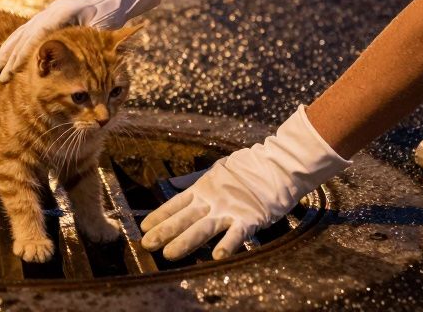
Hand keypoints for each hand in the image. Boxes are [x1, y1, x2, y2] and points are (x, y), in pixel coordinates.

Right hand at [0, 0, 160, 81]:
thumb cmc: (110, 16)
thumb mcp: (103, 29)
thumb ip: (87, 40)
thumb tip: (78, 57)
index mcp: (63, 12)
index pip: (38, 33)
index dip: (24, 52)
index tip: (13, 69)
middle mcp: (51, 11)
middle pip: (25, 33)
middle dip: (10, 55)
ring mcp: (47, 14)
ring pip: (21, 33)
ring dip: (7, 52)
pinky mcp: (47, 19)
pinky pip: (26, 34)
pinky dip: (15, 48)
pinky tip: (7, 61)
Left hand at [140, 106, 349, 259]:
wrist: (279, 164)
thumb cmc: (248, 167)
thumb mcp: (216, 170)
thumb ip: (193, 180)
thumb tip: (172, 184)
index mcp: (204, 188)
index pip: (176, 204)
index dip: (160, 216)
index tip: (144, 227)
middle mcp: (213, 199)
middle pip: (184, 218)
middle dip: (164, 232)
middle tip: (147, 244)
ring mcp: (230, 208)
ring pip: (203, 227)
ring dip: (185, 241)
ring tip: (169, 254)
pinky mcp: (250, 217)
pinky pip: (237, 234)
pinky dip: (227, 244)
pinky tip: (217, 257)